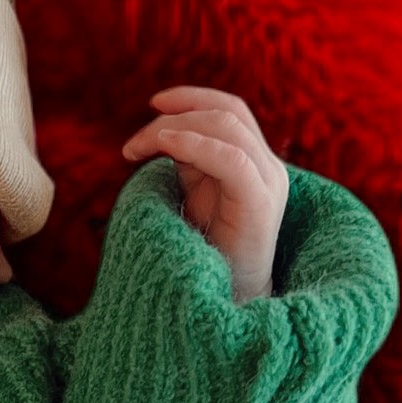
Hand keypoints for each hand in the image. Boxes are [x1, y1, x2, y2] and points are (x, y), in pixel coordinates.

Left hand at [120, 86, 287, 301]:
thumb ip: (189, 160)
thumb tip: (163, 130)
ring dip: (175, 129)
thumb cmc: (207, 255)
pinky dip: (195, 145)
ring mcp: (269, 183)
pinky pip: (231, 159)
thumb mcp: (196, 195)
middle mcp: (268, 168)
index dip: (193, 98)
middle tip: (133, 146)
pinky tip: (165, 146)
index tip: (153, 104)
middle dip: (176, 116)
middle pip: (227, 114)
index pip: (231, 111)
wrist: (227, 304)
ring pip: (227, 127)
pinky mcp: (260, 202)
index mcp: (255, 164)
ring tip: (138, 148)